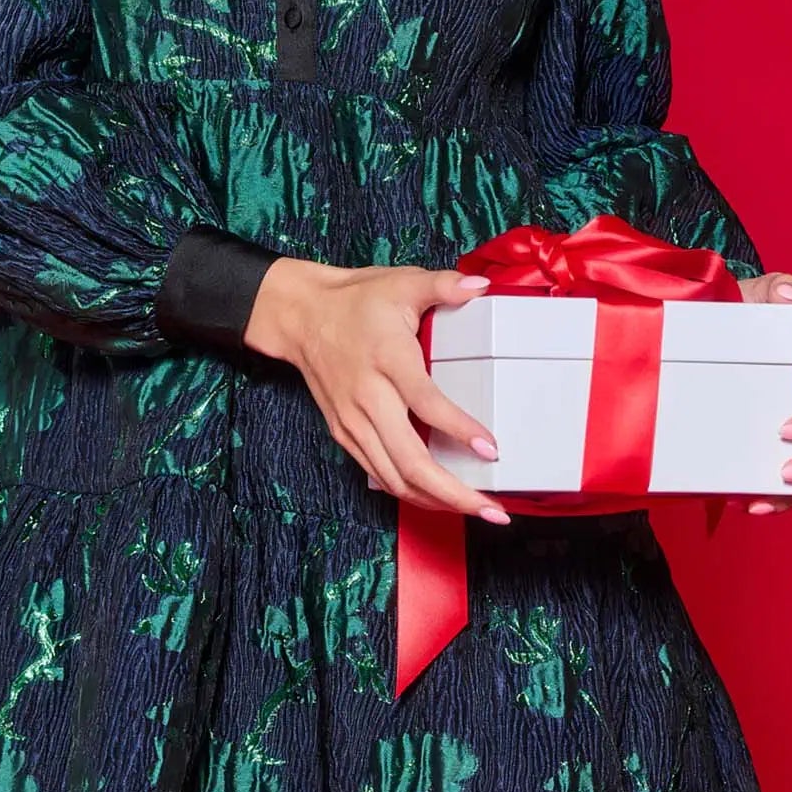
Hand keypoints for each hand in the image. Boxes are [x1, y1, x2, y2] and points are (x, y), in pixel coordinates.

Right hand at [244, 259, 513, 523]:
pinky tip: (436, 496)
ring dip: (435, 500)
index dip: (459, 429)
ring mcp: (353, 421)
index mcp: (388, 359)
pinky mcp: (344, 433)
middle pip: (410, 461)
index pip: (425, 402)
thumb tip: (481, 287)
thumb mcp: (401, 282)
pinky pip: (378, 473)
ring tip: (473, 509)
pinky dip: (409, 491)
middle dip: (453, 492)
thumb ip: (444, 285)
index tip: (491, 448)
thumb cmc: (355, 301)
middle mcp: (368, 398)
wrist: (299, 315)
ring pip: (394, 477)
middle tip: (492, 509)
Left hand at [734, 269, 791, 514]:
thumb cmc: (746, 314)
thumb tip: (790, 295)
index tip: (788, 429)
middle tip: (785, 474)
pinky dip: (769, 497)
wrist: (717, 334)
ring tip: (761, 503)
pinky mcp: (773, 450)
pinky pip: (782, 483)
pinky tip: (743, 502)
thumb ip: (776, 290)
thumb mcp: (757, 296)